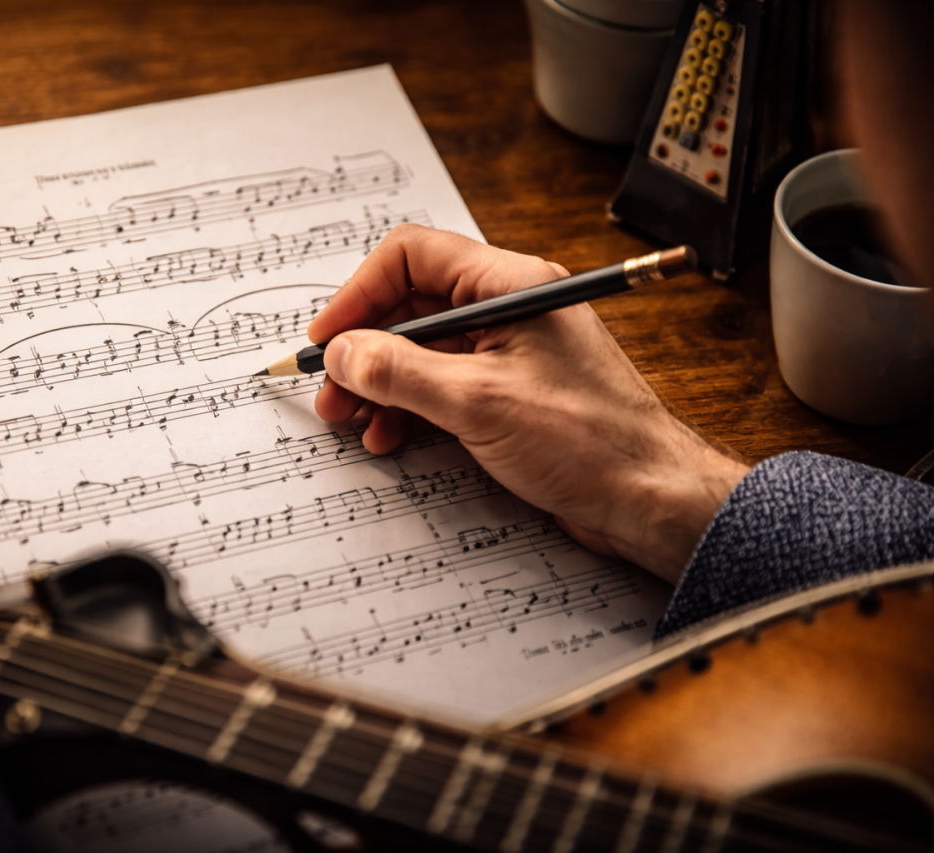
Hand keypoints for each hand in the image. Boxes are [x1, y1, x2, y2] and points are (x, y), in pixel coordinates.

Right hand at [307, 225, 748, 582]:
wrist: (649, 499)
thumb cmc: (588, 442)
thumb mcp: (478, 403)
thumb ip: (401, 372)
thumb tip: (345, 353)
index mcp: (512, 285)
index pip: (415, 257)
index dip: (361, 293)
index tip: (330, 338)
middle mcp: (510, 309)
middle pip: (413, 306)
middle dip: (366, 348)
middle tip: (331, 391)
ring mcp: (510, 353)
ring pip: (423, 351)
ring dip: (381, 384)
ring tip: (352, 422)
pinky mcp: (510, 394)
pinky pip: (443, 386)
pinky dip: (409, 408)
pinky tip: (391, 437)